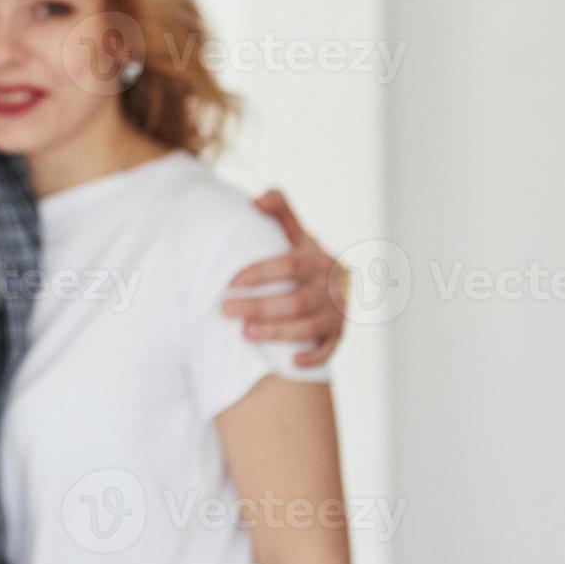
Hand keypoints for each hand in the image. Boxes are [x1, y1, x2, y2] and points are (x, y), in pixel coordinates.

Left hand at [222, 189, 347, 367]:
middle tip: (225, 309)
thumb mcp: (295, 232)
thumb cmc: (303, 257)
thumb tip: (258, 201)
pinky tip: (291, 362)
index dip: (259, 273)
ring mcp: (337, 312)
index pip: (289, 265)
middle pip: (295, 300)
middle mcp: (331, 285)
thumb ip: (279, 209)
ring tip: (244, 333)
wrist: (335, 283)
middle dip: (259, 306)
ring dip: (276, 332)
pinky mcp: (339, 334)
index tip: (230, 282)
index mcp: (317, 259)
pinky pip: (330, 349)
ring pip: (308, 327)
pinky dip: (313, 357)